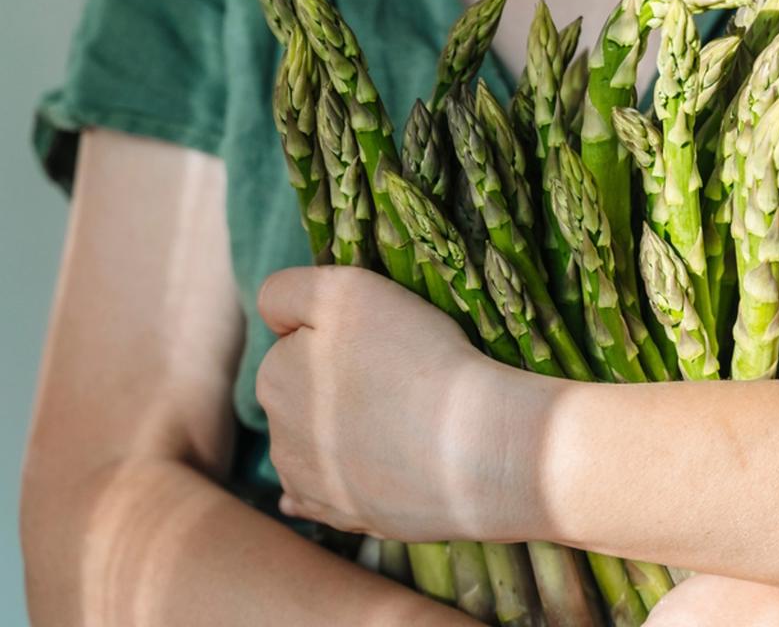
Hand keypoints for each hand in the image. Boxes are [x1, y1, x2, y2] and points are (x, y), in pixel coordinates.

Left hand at [256, 266, 547, 542]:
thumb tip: (273, 318)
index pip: (296, 343)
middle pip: (305, 396)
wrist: (474, 448)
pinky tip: (361, 474)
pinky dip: (338, 483)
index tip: (378, 342)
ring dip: (338, 436)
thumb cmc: (418, 359)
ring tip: (401, 426)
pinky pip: (325, 499)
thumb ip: (288, 292)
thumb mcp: (346, 291)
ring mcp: (312, 484)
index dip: (337, 335)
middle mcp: (278, 436)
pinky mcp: (344, 518)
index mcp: (275, 377)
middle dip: (335, 386)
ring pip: (316, 446)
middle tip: (396, 381)